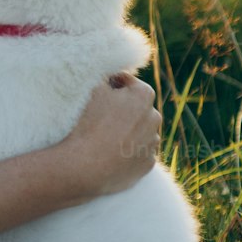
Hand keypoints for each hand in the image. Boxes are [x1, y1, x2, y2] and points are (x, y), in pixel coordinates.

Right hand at [59, 74, 160, 198]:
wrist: (87, 165)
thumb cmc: (89, 123)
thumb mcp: (94, 89)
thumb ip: (106, 77)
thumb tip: (109, 76)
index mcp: (143, 95)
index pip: (128, 82)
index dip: (112, 84)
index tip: (100, 91)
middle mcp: (154, 117)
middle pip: (137, 107)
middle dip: (124, 108)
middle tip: (101, 114)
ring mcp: (152, 142)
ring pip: (140, 130)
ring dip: (128, 130)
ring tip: (105, 136)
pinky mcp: (148, 164)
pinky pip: (138, 152)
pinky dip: (128, 150)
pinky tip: (110, 152)